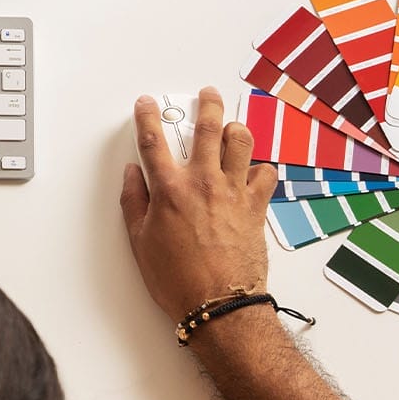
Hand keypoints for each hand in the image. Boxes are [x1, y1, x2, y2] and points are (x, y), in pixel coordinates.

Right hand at [120, 88, 278, 318]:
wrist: (219, 305)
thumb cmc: (178, 280)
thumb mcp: (140, 242)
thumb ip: (134, 202)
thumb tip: (132, 175)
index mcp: (169, 190)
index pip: (154, 140)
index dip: (148, 116)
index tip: (147, 104)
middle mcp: (203, 182)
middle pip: (207, 128)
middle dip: (206, 104)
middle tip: (207, 94)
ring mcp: (233, 191)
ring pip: (241, 141)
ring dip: (237, 128)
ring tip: (233, 126)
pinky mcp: (255, 206)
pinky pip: (265, 174)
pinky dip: (260, 169)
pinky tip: (253, 171)